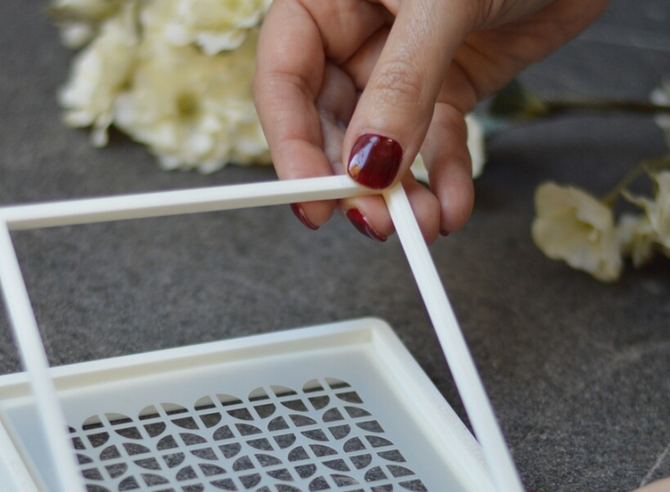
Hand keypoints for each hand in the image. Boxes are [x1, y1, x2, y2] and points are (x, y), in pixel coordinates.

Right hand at [254, 0, 607, 241]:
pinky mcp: (446, 89)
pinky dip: (446, 180)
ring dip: (401, 194)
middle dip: (354, 181)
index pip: (284, 80)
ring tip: (422, 225)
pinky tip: (452, 208)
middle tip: (375, 221)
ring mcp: (399, 68)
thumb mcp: (441, 1)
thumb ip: (401, 85)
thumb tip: (368, 167)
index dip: (291, 145)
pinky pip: (437, 144)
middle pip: (331, 126)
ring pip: (384, 147)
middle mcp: (354, 35)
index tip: (311, 200)